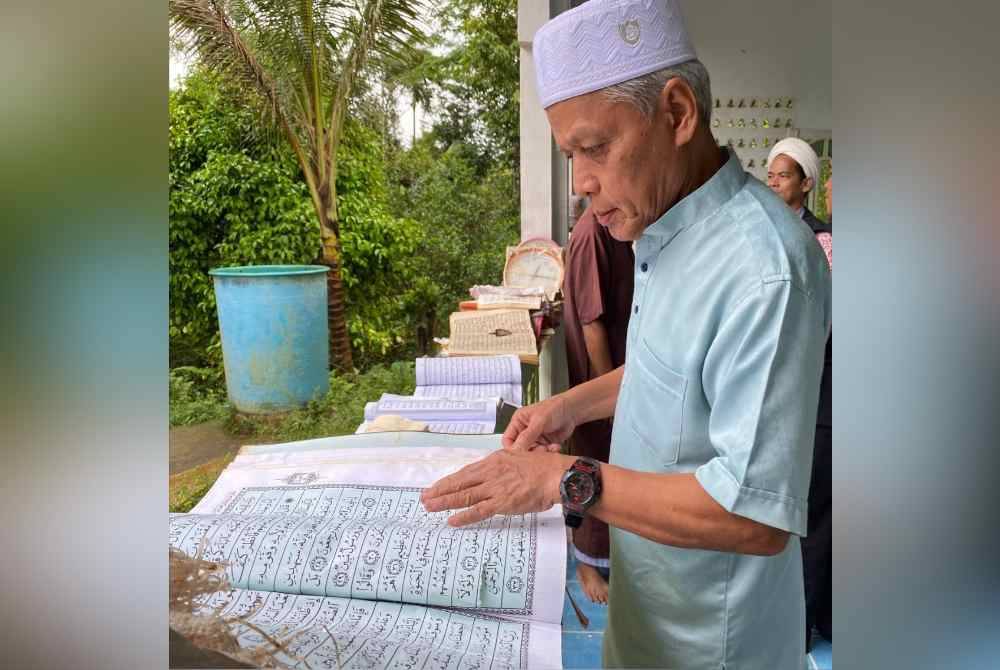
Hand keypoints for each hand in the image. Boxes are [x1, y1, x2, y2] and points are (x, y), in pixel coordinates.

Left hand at [420, 450, 573, 526]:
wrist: (555, 474)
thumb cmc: (542, 467)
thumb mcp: (518, 457)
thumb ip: (503, 465)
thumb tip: (494, 472)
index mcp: (494, 461)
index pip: (466, 473)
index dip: (449, 481)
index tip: (436, 486)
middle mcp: (490, 473)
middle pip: (459, 483)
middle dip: (439, 490)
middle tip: (423, 497)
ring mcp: (495, 488)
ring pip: (464, 496)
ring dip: (444, 502)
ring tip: (429, 506)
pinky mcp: (502, 502)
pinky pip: (478, 511)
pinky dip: (463, 516)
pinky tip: (451, 520)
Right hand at [501, 394, 576, 450]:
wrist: (572, 411)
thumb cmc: (554, 408)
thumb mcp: (539, 421)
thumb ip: (527, 436)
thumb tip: (516, 449)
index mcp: (518, 422)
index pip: (508, 439)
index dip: (512, 448)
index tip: (518, 455)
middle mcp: (525, 431)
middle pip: (520, 448)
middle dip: (529, 452)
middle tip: (538, 450)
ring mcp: (535, 438)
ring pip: (532, 453)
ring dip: (541, 453)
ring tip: (548, 448)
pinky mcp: (545, 444)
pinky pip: (543, 454)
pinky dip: (549, 452)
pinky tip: (555, 446)